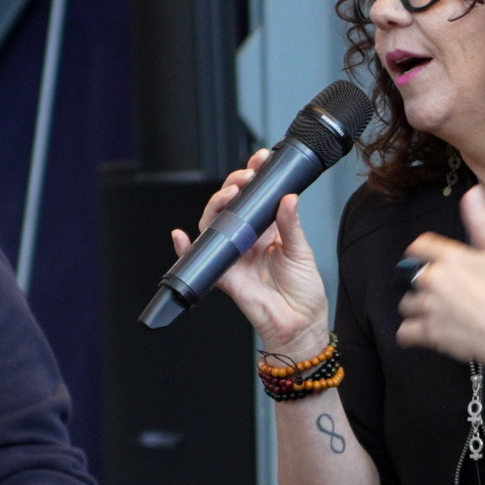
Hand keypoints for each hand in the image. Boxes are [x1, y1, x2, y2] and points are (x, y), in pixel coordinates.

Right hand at [172, 152, 332, 361]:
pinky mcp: (223, 273)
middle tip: (246, 177)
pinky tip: (180, 235)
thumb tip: (288, 197)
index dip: (255, 176)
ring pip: (214, 223)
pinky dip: (184, 248)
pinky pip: (199, 258)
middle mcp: (248, 239)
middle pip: (231, 205)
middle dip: (234, 183)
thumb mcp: (301, 252)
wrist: (299, 326)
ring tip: (229, 194)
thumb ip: (291, 224)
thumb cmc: (304, 292)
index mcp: (268, 230)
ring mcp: (234, 254)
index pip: (256, 196)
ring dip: (216, 204)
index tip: (261, 159)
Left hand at [395, 187, 484, 374]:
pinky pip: (405, 332)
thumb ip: (482, 223)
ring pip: (407, 304)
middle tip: (447, 295)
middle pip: (411, 277)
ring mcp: (428, 308)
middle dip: (424, 284)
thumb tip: (473, 193)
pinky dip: (413, 334)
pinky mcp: (427, 334)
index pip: (419, 246)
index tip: (431, 261)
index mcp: (450, 258)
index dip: (425, 253)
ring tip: (440, 314)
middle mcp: (433, 280)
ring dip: (418, 309)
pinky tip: (428, 333)